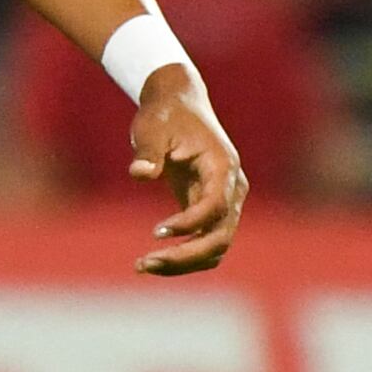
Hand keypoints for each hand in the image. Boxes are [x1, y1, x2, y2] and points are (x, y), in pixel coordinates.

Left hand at [127, 66, 248, 275]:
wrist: (178, 104)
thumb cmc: (165, 115)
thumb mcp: (151, 127)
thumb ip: (148, 150)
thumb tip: (139, 172)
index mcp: (222, 166)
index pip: (215, 206)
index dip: (189, 223)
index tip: (156, 232)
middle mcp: (231, 189)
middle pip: (220, 237)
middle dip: (185, 256)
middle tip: (144, 263)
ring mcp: (225, 202)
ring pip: (215, 248)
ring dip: (183, 263)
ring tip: (142, 266)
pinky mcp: (210, 211)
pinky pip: (204, 243)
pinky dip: (183, 257)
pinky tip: (152, 261)